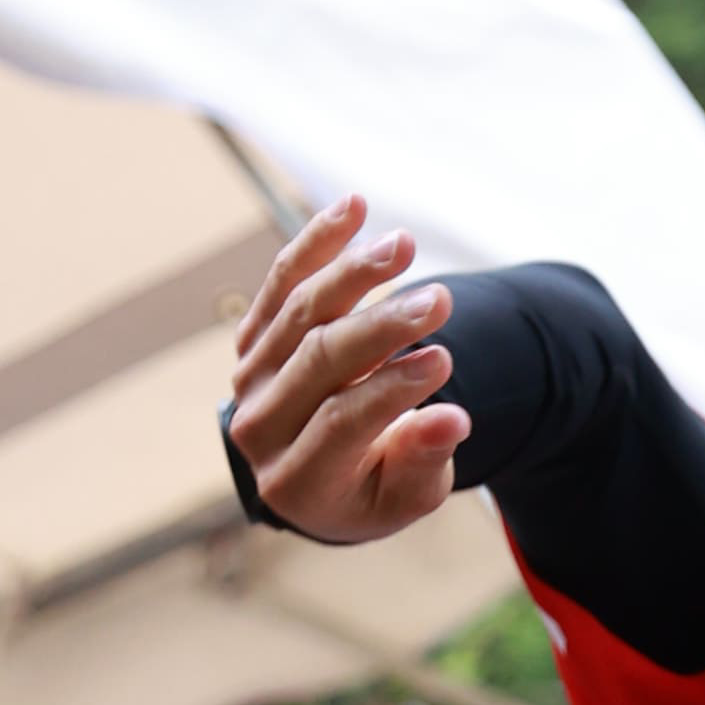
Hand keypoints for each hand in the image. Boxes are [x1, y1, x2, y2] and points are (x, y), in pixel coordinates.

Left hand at [228, 195, 465, 544]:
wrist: (316, 480)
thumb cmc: (375, 490)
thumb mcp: (405, 497)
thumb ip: (423, 460)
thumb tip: (454, 419)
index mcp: (297, 482)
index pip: (342, 423)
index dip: (393, 389)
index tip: (446, 358)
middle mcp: (259, 428)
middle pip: (319, 359)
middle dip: (382, 326)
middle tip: (440, 301)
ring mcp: (250, 379)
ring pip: (299, 310)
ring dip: (353, 272)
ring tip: (405, 244)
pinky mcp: (253, 339)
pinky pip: (281, 281)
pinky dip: (316, 242)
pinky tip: (355, 207)